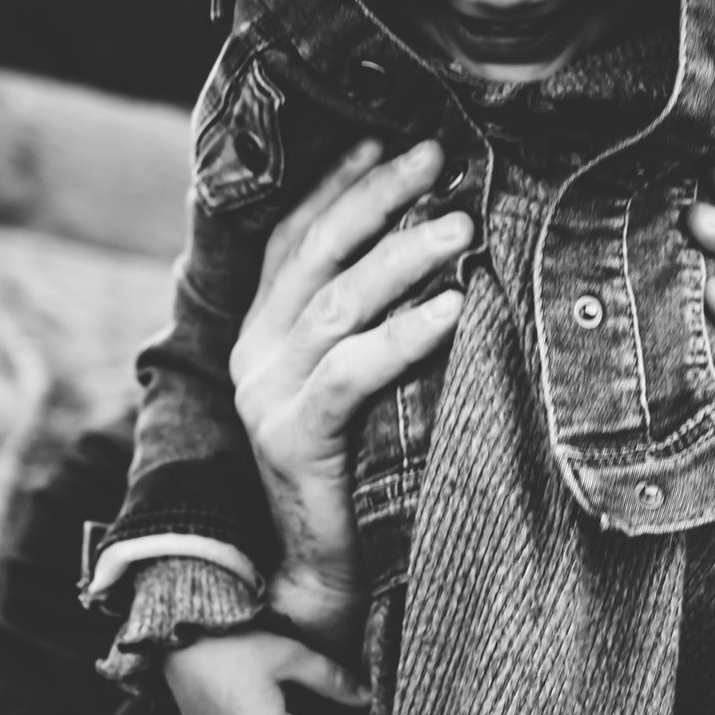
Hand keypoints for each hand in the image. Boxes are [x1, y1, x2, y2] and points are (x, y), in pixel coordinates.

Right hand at [230, 138, 468, 641]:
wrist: (321, 575)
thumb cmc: (358, 470)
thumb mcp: (357, 382)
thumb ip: (368, 323)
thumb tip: (437, 244)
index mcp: (261, 332)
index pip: (296, 238)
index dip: (340, 185)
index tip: (388, 139)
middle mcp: (253, 354)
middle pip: (317, 255)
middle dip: (378, 198)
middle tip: (438, 160)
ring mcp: (267, 396)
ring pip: (338, 304)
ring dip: (404, 257)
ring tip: (461, 225)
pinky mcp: (294, 439)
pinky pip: (353, 372)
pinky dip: (405, 334)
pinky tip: (452, 309)